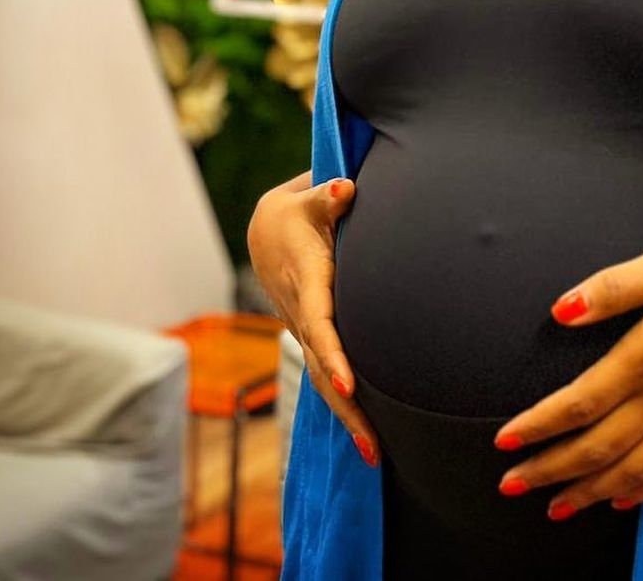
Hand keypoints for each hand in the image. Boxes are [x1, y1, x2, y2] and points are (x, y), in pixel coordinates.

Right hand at [247, 171, 379, 466]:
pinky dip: (343, 404)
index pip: (320, 323)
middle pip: (322, 367)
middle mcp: (303, 313)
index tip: (349, 385)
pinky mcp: (312, 336)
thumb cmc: (298, 212)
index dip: (333, 354)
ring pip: (322, 378)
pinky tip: (366, 433)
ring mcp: (305, 329)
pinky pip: (325, 374)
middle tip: (373, 446)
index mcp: (308, 281)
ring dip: (347, 416)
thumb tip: (345, 188)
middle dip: (346, 407)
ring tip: (374, 455)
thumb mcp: (308, 199)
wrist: (268, 230)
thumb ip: (328, 195)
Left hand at [491, 240, 642, 517]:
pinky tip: (621, 500)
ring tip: (552, 506)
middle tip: (510, 485)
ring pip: (632, 470)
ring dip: (587, 491)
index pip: (582, 403)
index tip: (505, 442)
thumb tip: (561, 311)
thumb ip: (616, 287)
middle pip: (598, 447)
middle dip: (550, 469)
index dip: (540, 426)